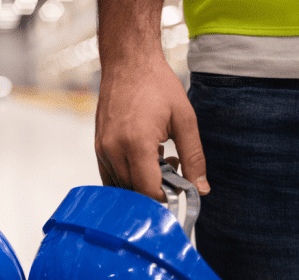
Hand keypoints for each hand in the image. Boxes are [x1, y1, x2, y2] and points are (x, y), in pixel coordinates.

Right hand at [95, 57, 208, 199]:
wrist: (128, 62)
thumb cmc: (158, 85)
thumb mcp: (184, 120)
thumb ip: (194, 157)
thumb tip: (201, 189)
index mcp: (136, 143)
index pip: (148, 191)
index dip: (166, 198)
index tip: (180, 187)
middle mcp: (114, 150)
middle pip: (134, 192)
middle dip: (156, 189)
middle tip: (174, 165)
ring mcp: (102, 149)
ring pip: (121, 187)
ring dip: (142, 183)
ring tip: (160, 157)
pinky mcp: (97, 147)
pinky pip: (110, 176)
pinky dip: (129, 176)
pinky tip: (144, 157)